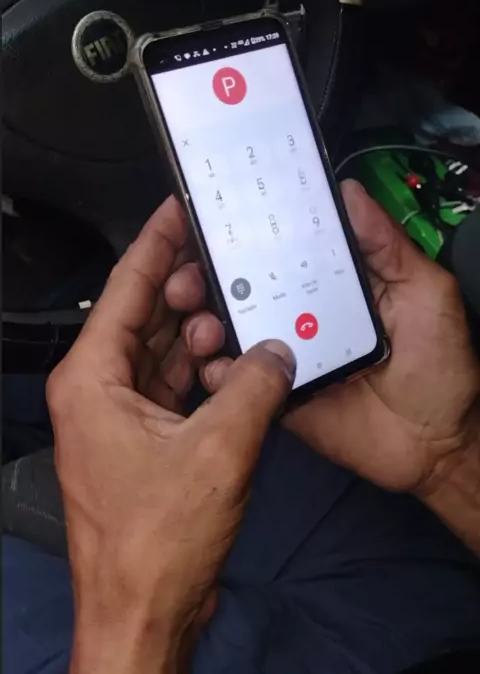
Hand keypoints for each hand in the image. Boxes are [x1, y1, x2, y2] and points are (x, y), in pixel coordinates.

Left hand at [47, 196, 294, 673]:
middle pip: (144, 315)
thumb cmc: (156, 542)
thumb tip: (277, 351)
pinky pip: (173, 385)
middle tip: (226, 262)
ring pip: (161, 350)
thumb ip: (255, 387)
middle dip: (186, 288)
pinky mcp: (143, 441)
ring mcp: (118, 416)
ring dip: (200, 332)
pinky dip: (204, 371)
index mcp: (92, 378)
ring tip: (238, 311)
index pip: (126, 289)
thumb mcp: (219, 450)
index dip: (155, 243)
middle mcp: (97, 390)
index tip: (179, 209)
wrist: (144, 614)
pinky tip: (236, 359)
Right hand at [203, 181, 479, 495]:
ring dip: (206, 320)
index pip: (284, 248)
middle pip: (246, 286)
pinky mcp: (278, 392)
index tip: (213, 215)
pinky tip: (216, 364)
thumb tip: (348, 191)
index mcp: (333, 281)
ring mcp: (287, 352)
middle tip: (186, 276)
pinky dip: (220, 371)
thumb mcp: (424, 291)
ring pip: (234, 329)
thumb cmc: (439, 362)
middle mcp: (303, 310)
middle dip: (208, 275)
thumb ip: (386, 245)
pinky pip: (241, 379)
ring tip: (200, 322)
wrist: (436, 445)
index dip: (249, 232)